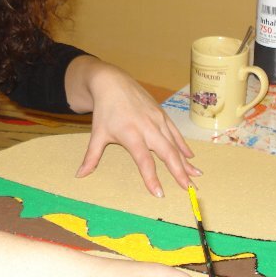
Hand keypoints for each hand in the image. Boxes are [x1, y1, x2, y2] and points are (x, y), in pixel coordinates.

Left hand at [65, 56, 200, 196]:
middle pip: (166, 152)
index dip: (151, 178)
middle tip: (189, 189)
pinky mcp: (162, 114)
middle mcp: (147, 127)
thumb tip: (79, 175)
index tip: (159, 194)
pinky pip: (175, 133)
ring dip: (186, 161)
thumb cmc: (104, 110)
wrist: (112, 82)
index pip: (144, 160)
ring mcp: (157, 119)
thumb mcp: (97, 134)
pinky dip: (183, 146)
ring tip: (196, 176)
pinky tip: (191, 157)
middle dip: (179, 172)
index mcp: (130, 134)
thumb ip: (91, 157)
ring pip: (175, 144)